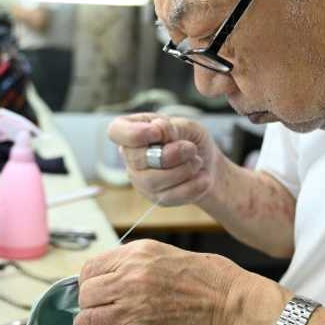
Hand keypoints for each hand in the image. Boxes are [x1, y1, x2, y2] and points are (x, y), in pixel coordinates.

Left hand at [58, 240, 246, 324]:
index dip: (90, 282)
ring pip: (87, 321)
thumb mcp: (161, 253)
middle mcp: (128, 280)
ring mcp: (132, 309)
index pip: (89, 270)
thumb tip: (104, 276)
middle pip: (85, 296)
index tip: (98, 291)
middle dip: (90, 305)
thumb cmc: (201, 276)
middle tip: (104, 310)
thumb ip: (130, 261)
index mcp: (134, 256)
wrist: (226, 302)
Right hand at [107, 113, 222, 205]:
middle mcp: (130, 157)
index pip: (116, 131)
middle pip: (137, 159)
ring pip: (153, 181)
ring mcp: (141, 180)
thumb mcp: (187, 126)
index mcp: (133, 130)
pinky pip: (171, 196)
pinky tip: (201, 177)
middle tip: (191, 148)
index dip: (134, 134)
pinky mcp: (156, 198)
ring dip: (184, 170)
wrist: (208, 165)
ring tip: (197, 161)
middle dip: (171, 154)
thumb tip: (157, 129)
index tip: (157, 133)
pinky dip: (193, 186)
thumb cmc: (192, 140)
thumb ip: (172, 127)